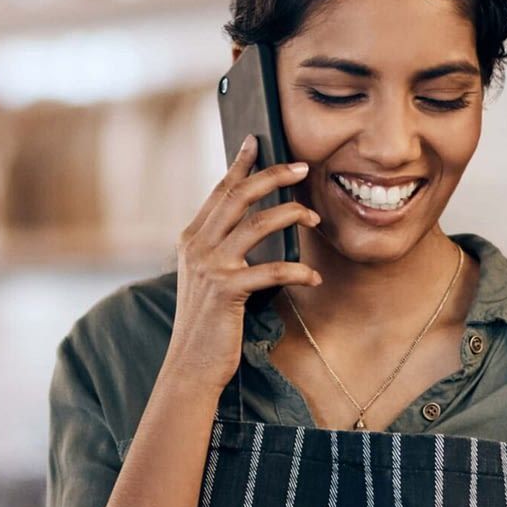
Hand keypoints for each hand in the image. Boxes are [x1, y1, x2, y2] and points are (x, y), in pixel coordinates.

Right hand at [164, 135, 320, 391]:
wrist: (190, 366)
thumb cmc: (208, 324)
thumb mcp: (208, 279)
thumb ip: (223, 250)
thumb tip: (257, 225)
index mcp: (192, 239)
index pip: (220, 191)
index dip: (240, 164)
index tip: (257, 141)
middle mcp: (197, 247)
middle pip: (239, 196)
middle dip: (273, 176)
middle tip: (303, 167)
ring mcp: (209, 267)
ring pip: (257, 224)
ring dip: (292, 215)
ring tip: (315, 218)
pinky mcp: (226, 291)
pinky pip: (271, 270)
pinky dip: (297, 271)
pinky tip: (313, 276)